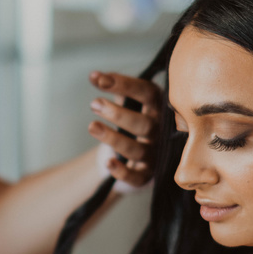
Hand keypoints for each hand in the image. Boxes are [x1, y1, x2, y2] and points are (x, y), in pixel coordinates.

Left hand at [88, 71, 161, 187]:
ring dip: (113, 139)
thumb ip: (113, 87)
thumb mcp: (128, 101)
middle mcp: (161, 131)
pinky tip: (108, 163)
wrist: (147, 152)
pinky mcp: (147, 175)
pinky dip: (123, 172)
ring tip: (92, 126)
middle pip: (143, 124)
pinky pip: (137, 177)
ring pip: (136, 149)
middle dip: (117, 114)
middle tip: (94, 104)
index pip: (147, 93)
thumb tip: (94, 76)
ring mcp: (155, 154)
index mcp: (159, 107)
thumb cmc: (136, 119)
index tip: (98, 80)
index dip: (124, 85)